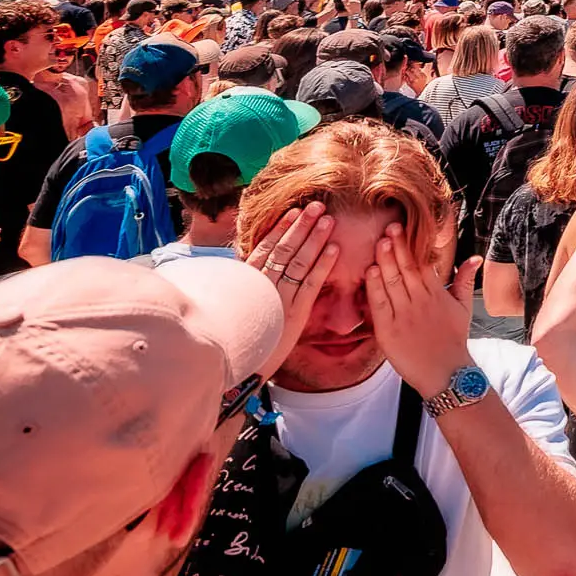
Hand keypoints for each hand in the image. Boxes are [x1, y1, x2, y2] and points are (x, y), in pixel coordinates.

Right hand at [248, 198, 339, 375]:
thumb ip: (247, 287)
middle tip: (317, 205)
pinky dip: (323, 264)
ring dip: (315, 238)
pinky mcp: (295, 313)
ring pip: (298, 261)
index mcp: (246, 283)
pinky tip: (336, 248)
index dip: (280, 229)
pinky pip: (311, 283)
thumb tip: (252, 268)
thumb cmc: (239, 339)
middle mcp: (262, 287)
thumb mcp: (239, 307)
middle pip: (283, 249)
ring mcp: (279, 298)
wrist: (240, 370)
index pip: (264, 249)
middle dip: (301, 226)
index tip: (293, 211)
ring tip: (328, 219)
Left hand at [364, 223, 474, 396]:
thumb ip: (464, 280)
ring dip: (385, 262)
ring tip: (379, 242)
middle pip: (406, 269)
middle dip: (397, 247)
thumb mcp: (463, 307)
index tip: (401, 227)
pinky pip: (380, 305)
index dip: (410, 245)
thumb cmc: (454, 339)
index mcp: (436, 294)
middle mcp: (420, 301)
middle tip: (388, 226)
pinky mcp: (389, 331)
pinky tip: (370, 271)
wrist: (446, 372)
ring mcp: (404, 316)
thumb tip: (475, 257)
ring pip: (393, 283)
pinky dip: (374, 288)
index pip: (421, 264)